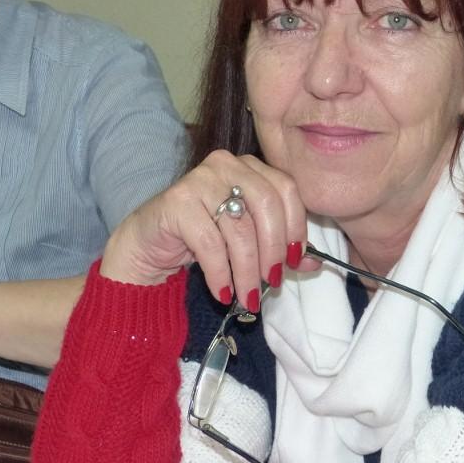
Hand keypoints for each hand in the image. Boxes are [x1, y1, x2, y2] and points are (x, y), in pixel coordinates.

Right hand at [101, 150, 318, 311]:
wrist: (147, 247)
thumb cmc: (202, 241)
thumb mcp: (248, 244)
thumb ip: (281, 249)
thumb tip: (316, 263)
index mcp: (249, 167)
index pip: (287, 189)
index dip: (296, 226)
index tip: (294, 260)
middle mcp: (226, 165)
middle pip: (267, 205)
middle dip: (273, 250)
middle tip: (270, 282)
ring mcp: (199, 179)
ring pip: (239, 229)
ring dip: (248, 271)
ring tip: (248, 297)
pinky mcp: (175, 202)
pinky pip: (210, 244)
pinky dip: (221, 273)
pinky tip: (223, 292)